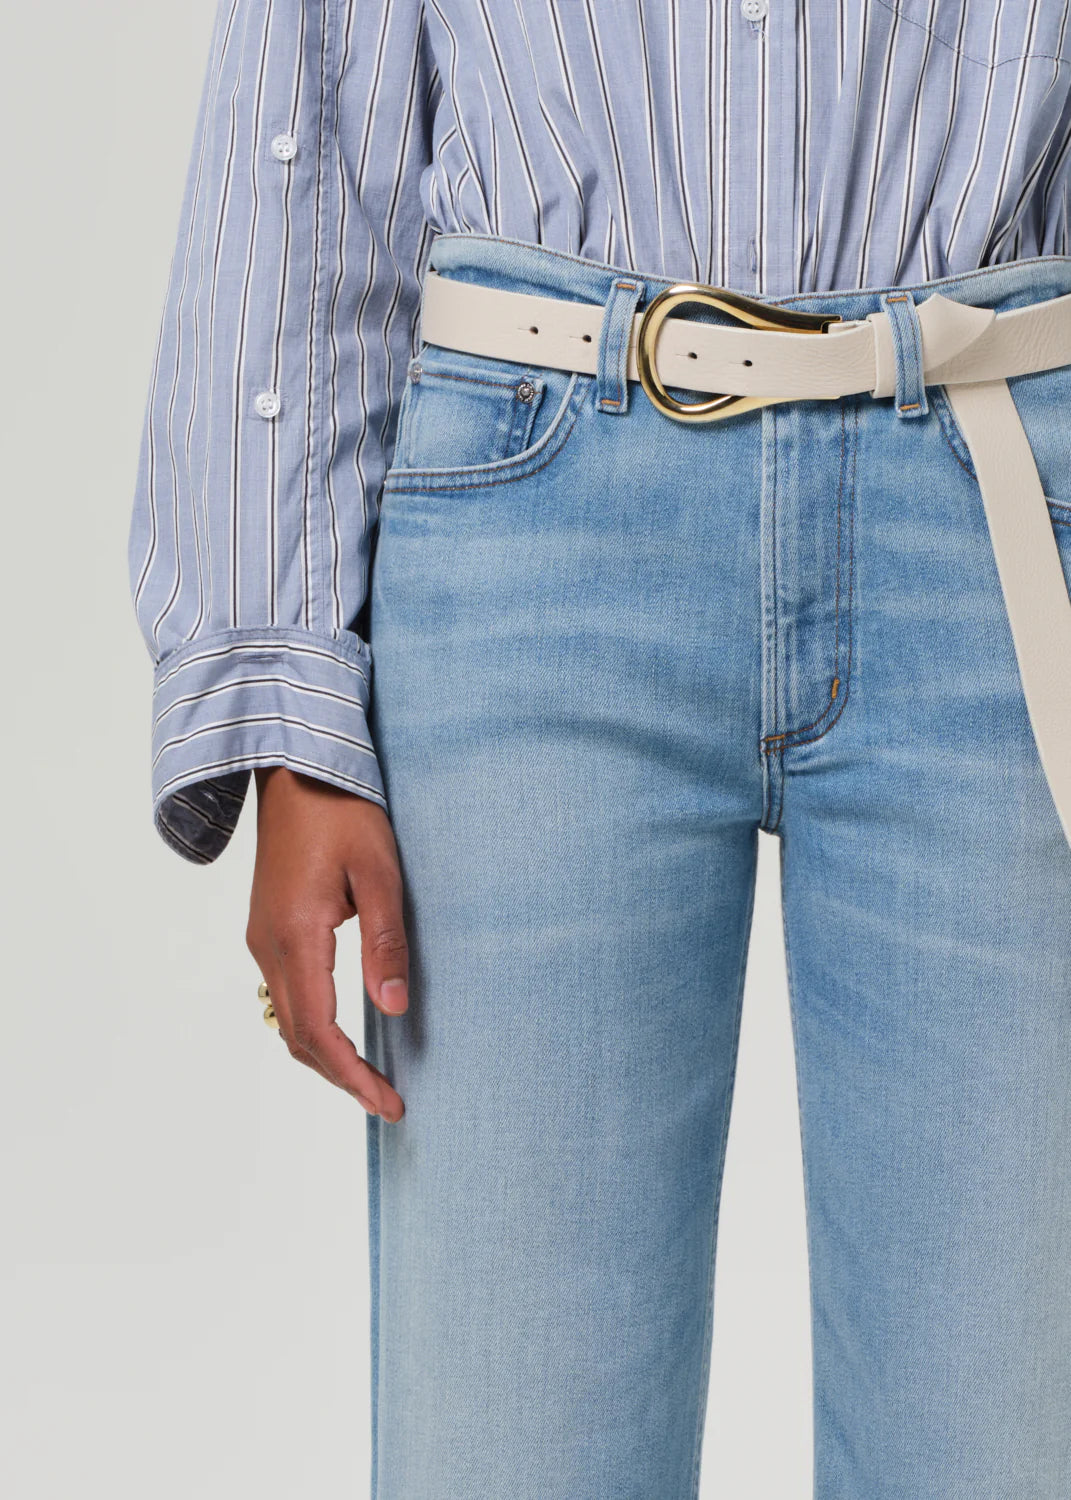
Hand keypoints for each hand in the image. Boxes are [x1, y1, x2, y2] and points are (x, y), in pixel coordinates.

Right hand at [246, 766, 407, 1121]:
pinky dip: (312, 1028)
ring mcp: (263, 937)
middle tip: (388, 1102)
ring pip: (286, 1020)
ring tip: (369, 1079)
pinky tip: (342, 1033)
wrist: (296, 768)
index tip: (388, 1103)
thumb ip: (385, 942)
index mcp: (297, 936)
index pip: (321, 1030)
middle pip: (297, 1037)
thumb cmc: (342, 811)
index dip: (353, 1075)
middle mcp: (269, 945)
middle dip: (341, 1077)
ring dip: (324, 1056)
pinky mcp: (268, 927)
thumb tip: (393, 1007)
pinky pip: (285, 995)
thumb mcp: (379, 872)